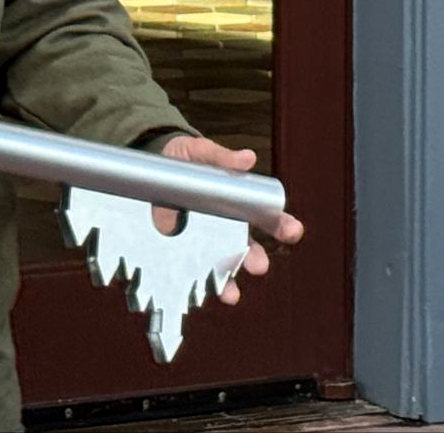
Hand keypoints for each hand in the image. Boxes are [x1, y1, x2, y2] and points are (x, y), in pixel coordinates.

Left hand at [159, 135, 303, 304]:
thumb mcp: (199, 151)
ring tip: (230, 293)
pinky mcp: (179, 247)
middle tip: (260, 265)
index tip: (293, 231)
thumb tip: (248, 158)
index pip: (268, 218)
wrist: (151, 165)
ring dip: (228, 281)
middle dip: (256, 259)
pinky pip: (191, 269)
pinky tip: (198, 292)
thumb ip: (221, 157)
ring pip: (222, 266)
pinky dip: (196, 282)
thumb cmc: (185, 158)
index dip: (282, 225)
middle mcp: (226, 227)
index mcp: (239, 203)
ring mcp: (203, 240)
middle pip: (248, 249)